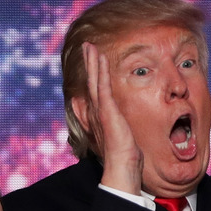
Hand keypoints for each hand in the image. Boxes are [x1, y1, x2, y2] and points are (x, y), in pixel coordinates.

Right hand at [81, 42, 143, 193]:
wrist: (122, 165)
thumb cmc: (124, 156)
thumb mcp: (122, 137)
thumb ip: (120, 127)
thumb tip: (120, 124)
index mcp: (98, 116)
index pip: (94, 92)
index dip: (91, 76)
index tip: (90, 63)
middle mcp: (95, 111)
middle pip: (90, 82)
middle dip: (89, 63)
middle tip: (87, 46)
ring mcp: (99, 110)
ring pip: (94, 80)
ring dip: (92, 61)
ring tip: (89, 46)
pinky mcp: (106, 110)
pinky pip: (102, 85)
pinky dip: (100, 70)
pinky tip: (100, 58)